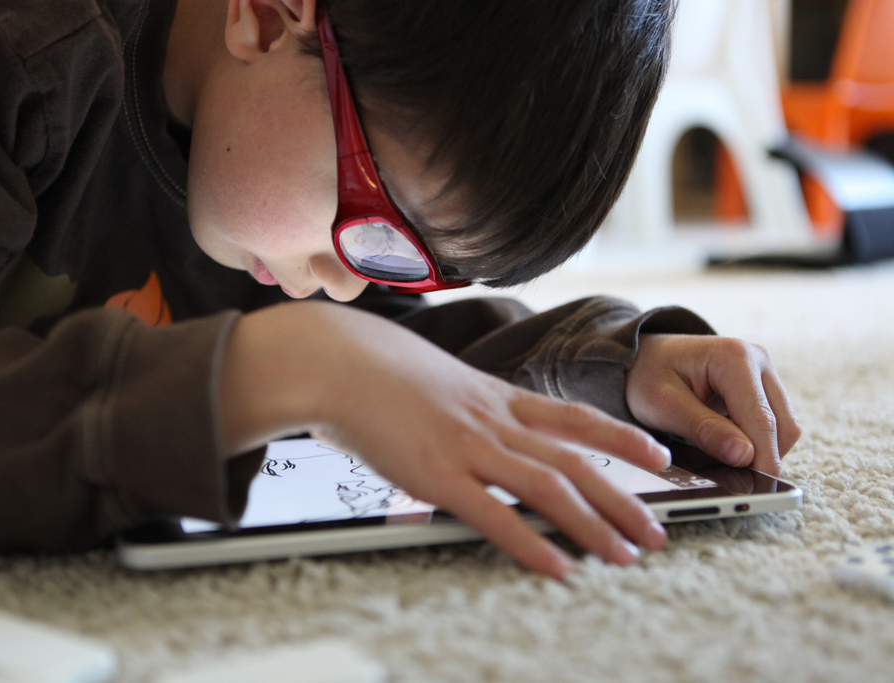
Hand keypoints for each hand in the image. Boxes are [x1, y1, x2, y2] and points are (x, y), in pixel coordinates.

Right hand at [219, 301, 671, 579]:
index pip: (573, 416)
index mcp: (493, 396)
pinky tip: (559, 568)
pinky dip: (532, 545)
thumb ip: (464, 406)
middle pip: (576, 460)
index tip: (657, 456)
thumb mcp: (435, 378)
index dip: (620, 438)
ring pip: (550, 487)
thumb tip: (473, 428)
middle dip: (624, 499)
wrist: (334, 359)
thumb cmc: (376, 368)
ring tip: (627, 555)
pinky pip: (495, 516)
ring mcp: (468, 446)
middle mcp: (492, 420)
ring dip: (595, 524)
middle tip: (656, 531)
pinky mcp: (436, 475)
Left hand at [625, 334, 801, 475]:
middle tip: (737, 480)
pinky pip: (774, 423)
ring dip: (763, 448)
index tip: (758, 488)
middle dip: (766, 456)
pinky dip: (758, 440)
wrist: (642, 358)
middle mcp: (758, 360)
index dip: (763, 458)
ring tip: (725, 457)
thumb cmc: (648, 377)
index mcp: (735, 357)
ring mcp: (764, 372)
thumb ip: (704, 430)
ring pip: (784, 426)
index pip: (761, 419)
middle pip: (783, 424)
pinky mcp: (763, 386)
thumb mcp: (664, 406)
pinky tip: (729, 444)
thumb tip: (745, 456)